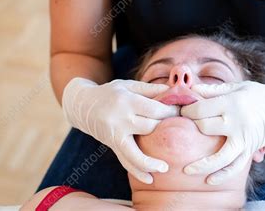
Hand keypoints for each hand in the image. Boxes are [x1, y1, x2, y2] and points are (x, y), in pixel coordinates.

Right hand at [62, 77, 178, 183]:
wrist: (82, 105)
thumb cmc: (110, 93)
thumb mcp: (128, 85)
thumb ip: (150, 89)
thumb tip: (173, 90)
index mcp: (126, 101)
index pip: (154, 109)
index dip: (171, 111)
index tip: (181, 111)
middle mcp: (120, 119)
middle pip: (149, 128)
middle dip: (166, 129)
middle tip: (180, 128)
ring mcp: (114, 134)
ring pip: (134, 152)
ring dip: (150, 162)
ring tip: (165, 168)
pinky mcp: (111, 144)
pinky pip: (124, 160)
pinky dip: (136, 171)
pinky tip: (149, 179)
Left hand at [180, 80, 264, 184]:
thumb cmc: (260, 95)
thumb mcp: (238, 86)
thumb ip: (214, 90)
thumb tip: (191, 90)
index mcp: (232, 102)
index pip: (201, 109)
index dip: (187, 109)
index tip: (183, 110)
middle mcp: (237, 121)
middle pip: (205, 128)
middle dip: (191, 127)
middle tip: (185, 125)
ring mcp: (244, 138)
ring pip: (220, 156)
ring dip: (202, 165)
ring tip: (186, 170)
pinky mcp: (251, 149)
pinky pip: (236, 166)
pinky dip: (223, 175)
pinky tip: (210, 180)